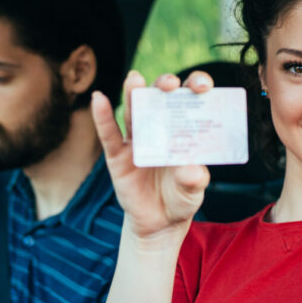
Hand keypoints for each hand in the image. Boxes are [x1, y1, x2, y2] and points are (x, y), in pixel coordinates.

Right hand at [91, 71, 213, 249]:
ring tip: (134, 79)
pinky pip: (109, 134)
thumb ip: (193, 179)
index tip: (203, 86)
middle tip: (168, 84)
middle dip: (164, 85)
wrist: (160, 223)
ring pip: (135, 111)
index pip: (190, 99)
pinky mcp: (118, 156)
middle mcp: (160, 127)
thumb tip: (192, 169)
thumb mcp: (193, 190)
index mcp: (183, 129)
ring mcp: (137, 140)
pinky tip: (99, 99)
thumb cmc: (181, 198)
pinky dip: (102, 116)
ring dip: (134, 93)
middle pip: (160, 97)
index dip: (195, 86)